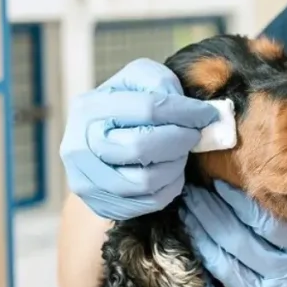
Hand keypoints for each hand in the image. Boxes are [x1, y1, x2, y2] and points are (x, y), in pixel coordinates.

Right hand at [60, 58, 219, 220]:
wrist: (96, 144)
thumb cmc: (125, 109)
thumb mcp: (138, 81)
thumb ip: (161, 83)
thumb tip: (190, 108)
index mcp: (89, 108)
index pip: (147, 109)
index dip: (184, 111)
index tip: (206, 114)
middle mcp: (80, 146)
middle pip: (142, 146)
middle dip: (180, 140)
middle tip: (193, 135)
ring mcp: (87, 180)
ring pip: (147, 179)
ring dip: (176, 164)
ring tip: (180, 151)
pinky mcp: (101, 205)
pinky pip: (149, 201)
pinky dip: (170, 186)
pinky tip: (170, 170)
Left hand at [180, 181, 286, 286]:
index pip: (265, 223)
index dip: (237, 201)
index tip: (218, 183)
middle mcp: (285, 277)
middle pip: (237, 241)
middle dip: (209, 213)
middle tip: (192, 193)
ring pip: (224, 268)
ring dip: (201, 240)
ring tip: (188, 217)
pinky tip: (192, 263)